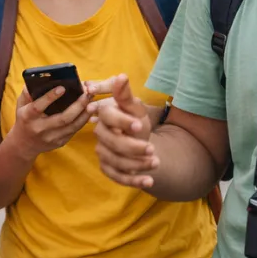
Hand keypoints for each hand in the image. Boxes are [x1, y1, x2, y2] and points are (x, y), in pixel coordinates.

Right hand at [6, 83, 92, 160]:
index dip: (50, 97)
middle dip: (77, 105)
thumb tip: (40, 80)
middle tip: (86, 93)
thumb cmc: (24, 119)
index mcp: (27, 117)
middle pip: (63, 118)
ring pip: (73, 125)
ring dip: (84, 112)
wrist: (24, 144)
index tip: (62, 87)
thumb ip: (28, 93)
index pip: (38, 107)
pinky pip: (75, 130)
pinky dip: (83, 119)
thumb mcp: (20, 105)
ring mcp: (51, 138)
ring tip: (91, 99)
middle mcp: (40, 129)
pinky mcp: (60, 142)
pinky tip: (89, 109)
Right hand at [87, 74, 157, 188]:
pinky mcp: (107, 168)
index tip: (138, 125)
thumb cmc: (135, 120)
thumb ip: (126, 95)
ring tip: (156, 162)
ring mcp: (102, 152)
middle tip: (152, 149)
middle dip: (133, 147)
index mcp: (105, 115)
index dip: (122, 121)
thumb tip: (121, 76)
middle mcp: (100, 133)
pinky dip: (134, 181)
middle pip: (112, 143)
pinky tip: (149, 181)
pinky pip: (117, 177)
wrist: (139, 141)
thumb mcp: (135, 107)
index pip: (108, 117)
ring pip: (116, 161)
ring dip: (137, 165)